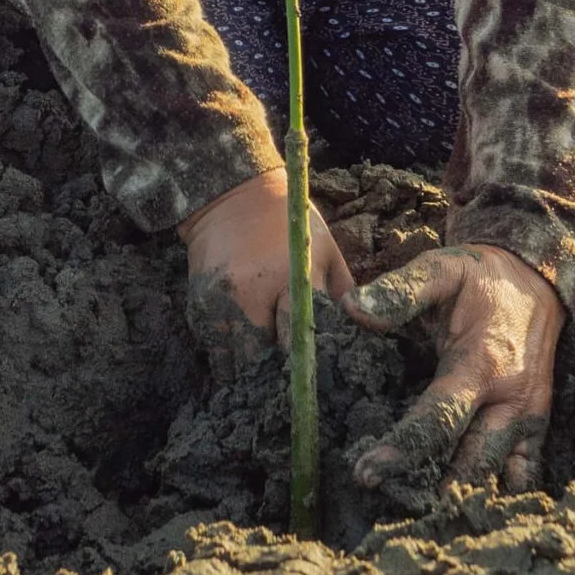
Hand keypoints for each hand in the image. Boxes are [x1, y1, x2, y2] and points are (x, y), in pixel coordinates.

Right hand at [178, 168, 353, 370]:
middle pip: (267, 358)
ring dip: (253, 371)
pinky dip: (230, 358)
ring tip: (267, 371)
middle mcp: (253, 292)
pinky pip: (215, 352)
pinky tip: (243, 349)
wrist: (230, 195)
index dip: (310, 363)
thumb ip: (345, 292)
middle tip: (292, 379)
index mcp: (292, 276)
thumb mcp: (326, 248)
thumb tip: (375, 328)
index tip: (318, 378)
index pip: (301, 336)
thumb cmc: (288, 222)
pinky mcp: (199, 307)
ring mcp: (222, 302)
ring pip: (237, 364)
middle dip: (281, 373)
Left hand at [345, 243, 563, 494]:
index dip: (402, 449)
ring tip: (414, 516)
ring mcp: (529, 421)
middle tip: (384, 505)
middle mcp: (511, 401)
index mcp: (483, 365)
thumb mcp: (442, 269)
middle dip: (429, 491)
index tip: (366, 473)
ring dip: (460, 500)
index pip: (439, 419)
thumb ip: (400, 291)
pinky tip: (460, 511)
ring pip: (497, 480)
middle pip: (471, 466)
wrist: (536, 280)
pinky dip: (495, 496)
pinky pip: (522, 478)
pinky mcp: (537, 430)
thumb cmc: (480, 278)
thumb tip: (353, 308)